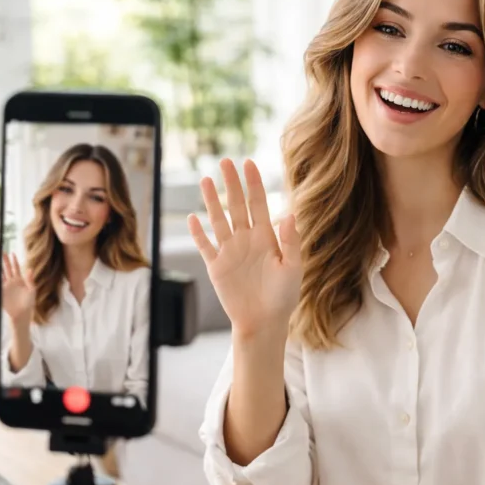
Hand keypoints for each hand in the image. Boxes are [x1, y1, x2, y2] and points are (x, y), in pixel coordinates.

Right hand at [1, 252, 35, 327]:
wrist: (22, 314)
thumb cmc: (29, 303)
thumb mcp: (31, 291)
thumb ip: (30, 280)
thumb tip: (30, 269)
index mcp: (20, 280)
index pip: (16, 268)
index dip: (14, 261)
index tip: (12, 253)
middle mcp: (12, 282)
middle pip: (8, 269)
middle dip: (5, 261)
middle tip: (3, 253)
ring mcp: (6, 287)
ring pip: (2, 275)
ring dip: (0, 268)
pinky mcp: (1, 292)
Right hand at [188, 159, 301, 337]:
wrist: (264, 322)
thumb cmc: (283, 297)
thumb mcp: (292, 268)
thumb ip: (290, 242)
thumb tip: (290, 214)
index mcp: (266, 237)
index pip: (258, 203)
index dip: (254, 183)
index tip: (249, 163)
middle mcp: (246, 240)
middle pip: (236, 205)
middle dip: (232, 183)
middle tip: (225, 161)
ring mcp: (229, 252)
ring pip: (218, 220)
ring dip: (211, 201)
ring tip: (205, 179)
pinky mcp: (216, 267)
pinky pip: (204, 246)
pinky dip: (198, 233)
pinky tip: (192, 217)